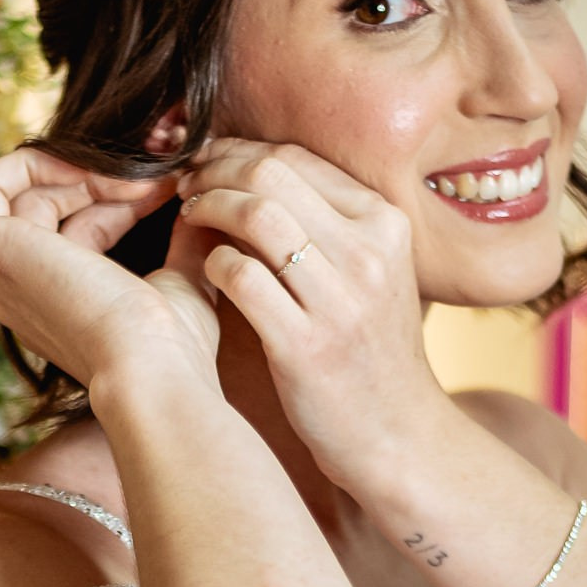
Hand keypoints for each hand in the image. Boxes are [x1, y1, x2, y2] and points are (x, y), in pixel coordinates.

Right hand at [0, 140, 214, 390]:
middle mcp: (20, 289)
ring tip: (126, 176)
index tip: (162, 188)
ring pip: (7, 193)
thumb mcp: (184, 282)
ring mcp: (3, 272)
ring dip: (65, 166)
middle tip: (148, 177)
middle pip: (34, 204)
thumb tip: (198, 207)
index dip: (109, 196)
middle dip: (89, 175)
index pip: (66, 226)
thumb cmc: (173, 348)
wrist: (152, 371)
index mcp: (55, 302)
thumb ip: (185, 244)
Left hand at [176, 139, 447, 510]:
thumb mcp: (374, 272)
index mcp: (385, 223)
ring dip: (207, 206)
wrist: (398, 435)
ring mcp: (338, 299)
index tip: (211, 160)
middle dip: (216, 168)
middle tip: (188, 181)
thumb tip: (263, 171)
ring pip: (254, 215)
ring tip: (189, 214)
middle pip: (270, 174)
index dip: (240, 150)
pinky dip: (213, 262)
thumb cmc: (371, 350)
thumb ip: (333, 222)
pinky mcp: (305, 344)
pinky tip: (208, 269)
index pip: (297, 158)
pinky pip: (241, 277)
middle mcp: (368, 252)